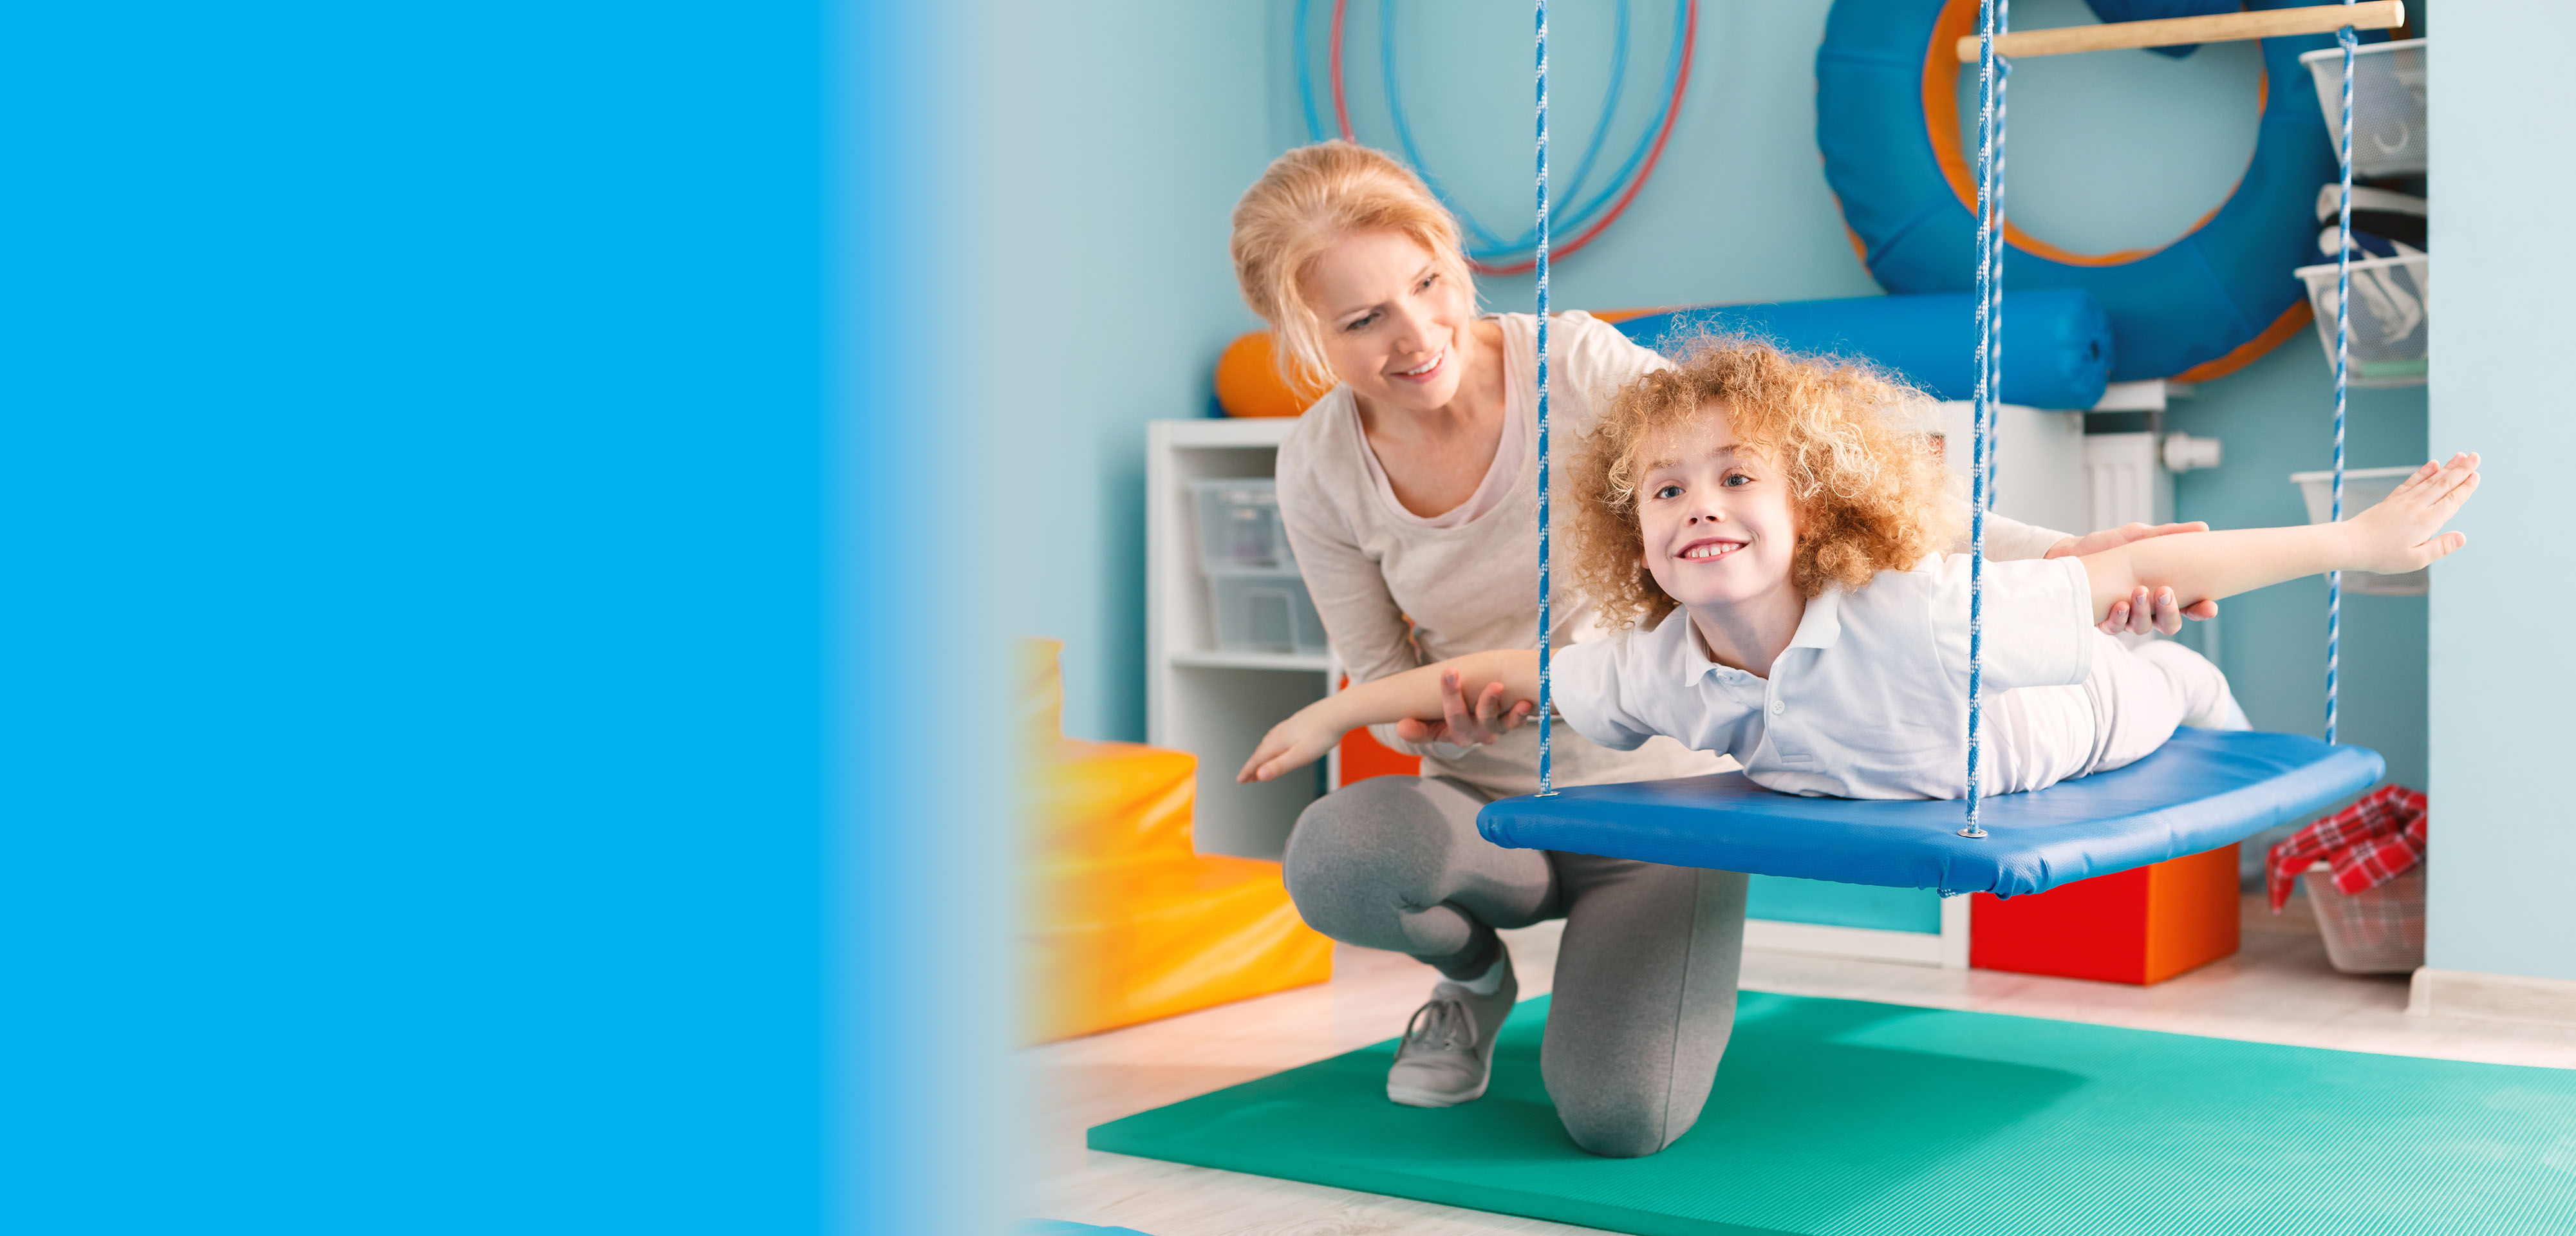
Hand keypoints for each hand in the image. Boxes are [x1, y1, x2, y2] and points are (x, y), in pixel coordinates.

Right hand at [1237, 706, 1342, 783]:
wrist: (1340, 711)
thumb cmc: (1324, 734)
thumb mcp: (1301, 755)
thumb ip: (1280, 766)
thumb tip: (1260, 775)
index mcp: (1279, 741)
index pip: (1258, 759)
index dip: (1248, 771)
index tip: (1240, 780)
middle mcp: (1281, 732)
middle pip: (1262, 751)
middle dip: (1253, 765)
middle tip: (1248, 777)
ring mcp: (1290, 725)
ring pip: (1269, 742)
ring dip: (1262, 754)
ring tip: (1261, 763)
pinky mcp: (1299, 721)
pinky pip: (1279, 734)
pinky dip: (1273, 743)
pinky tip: (1280, 742)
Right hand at [1389, 670, 1533, 748]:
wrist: (1468, 723)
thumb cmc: (1442, 719)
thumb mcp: (1427, 726)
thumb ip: (1415, 730)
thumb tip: (1402, 728)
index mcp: (1455, 734)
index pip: (1452, 717)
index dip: (1450, 696)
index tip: (1449, 670)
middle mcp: (1477, 734)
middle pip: (1478, 721)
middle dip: (1480, 701)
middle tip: (1479, 680)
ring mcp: (1495, 729)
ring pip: (1500, 723)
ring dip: (1504, 710)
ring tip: (1499, 688)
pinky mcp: (1509, 722)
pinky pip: (1516, 721)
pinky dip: (1521, 714)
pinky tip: (1526, 703)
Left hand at [2050, 523, 2219, 633]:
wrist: (2072, 553)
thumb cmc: (2110, 546)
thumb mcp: (2140, 536)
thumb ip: (2169, 534)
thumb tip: (2203, 527)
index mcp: (2162, 591)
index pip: (2190, 607)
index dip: (2201, 610)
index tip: (2209, 606)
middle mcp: (2147, 609)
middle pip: (2169, 623)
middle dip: (2170, 611)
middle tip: (2164, 591)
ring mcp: (2126, 618)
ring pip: (2142, 628)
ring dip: (2142, 613)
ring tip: (2138, 592)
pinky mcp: (2103, 621)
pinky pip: (2114, 629)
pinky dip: (2118, 619)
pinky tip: (2118, 605)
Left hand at [2347, 452, 2478, 573]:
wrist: (2350, 543)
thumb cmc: (2382, 556)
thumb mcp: (2415, 560)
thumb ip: (2440, 547)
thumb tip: (2463, 537)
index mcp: (2427, 522)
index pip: (2452, 501)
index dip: (2465, 488)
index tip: (2476, 475)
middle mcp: (2417, 507)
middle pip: (2444, 485)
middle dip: (2462, 470)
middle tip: (2476, 456)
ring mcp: (2404, 501)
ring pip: (2430, 480)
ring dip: (2447, 467)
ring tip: (2460, 456)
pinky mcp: (2393, 500)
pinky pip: (2412, 482)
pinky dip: (2424, 472)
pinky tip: (2433, 464)